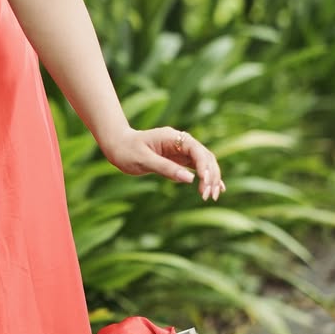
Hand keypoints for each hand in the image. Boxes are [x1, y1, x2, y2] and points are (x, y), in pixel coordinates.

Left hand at [101, 125, 224, 201]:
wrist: (117, 146)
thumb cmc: (127, 150)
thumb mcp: (144, 160)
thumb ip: (166, 168)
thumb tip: (190, 179)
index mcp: (173, 137)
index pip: (197, 151)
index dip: (204, 167)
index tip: (205, 183)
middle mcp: (180, 142)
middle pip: (205, 157)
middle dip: (211, 175)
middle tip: (208, 195)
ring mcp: (181, 151)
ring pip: (205, 163)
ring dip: (212, 178)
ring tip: (213, 196)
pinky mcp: (179, 160)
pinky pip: (198, 168)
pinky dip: (207, 178)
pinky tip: (217, 189)